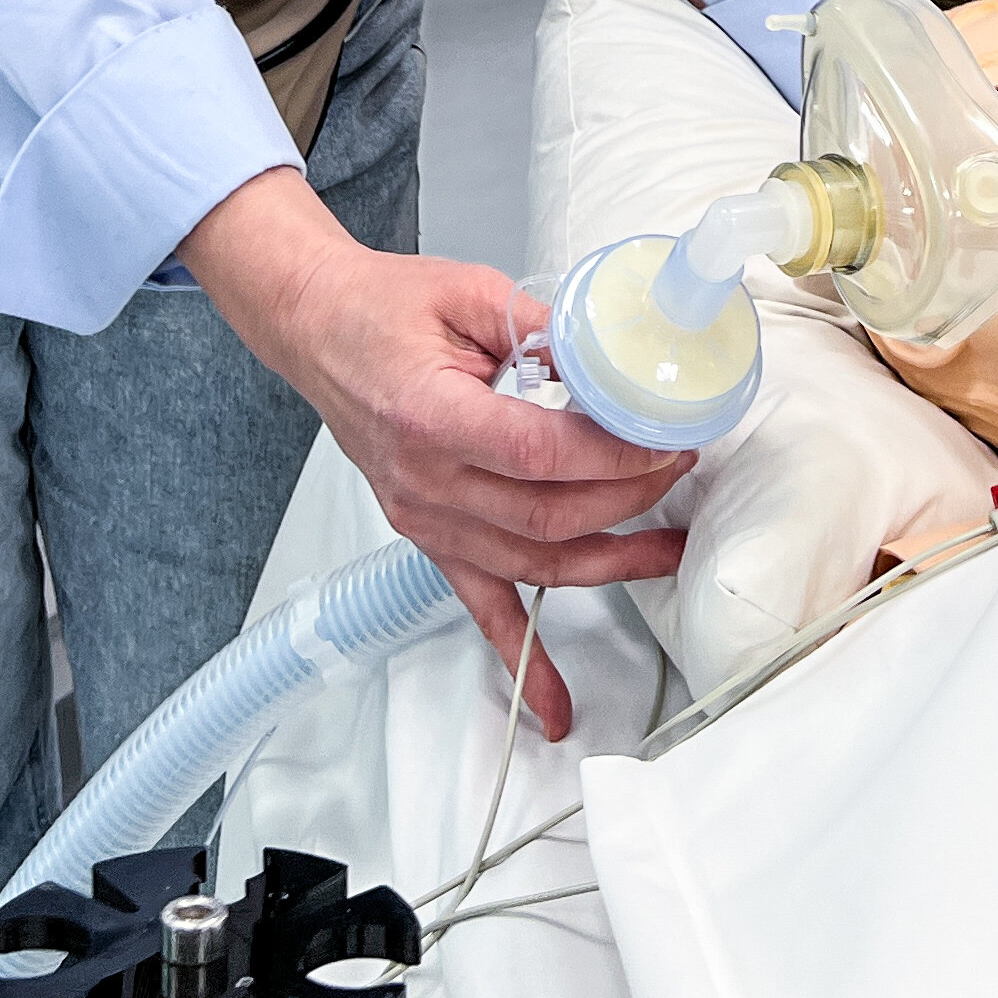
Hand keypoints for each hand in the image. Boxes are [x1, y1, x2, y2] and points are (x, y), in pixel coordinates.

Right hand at [185, 169, 688, 737]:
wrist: (317, 328)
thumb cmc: (383, 308)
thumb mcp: (468, 291)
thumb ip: (540, 325)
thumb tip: (612, 356)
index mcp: (432, 416)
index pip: (539, 453)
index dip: (613, 454)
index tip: (666, 439)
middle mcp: (426, 481)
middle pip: (547, 515)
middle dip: (628, 497)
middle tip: (679, 464)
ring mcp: (426, 519)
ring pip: (532, 564)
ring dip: (609, 563)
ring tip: (669, 548)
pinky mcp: (429, 536)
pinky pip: (480, 608)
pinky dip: (522, 660)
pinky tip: (555, 706)